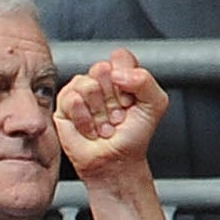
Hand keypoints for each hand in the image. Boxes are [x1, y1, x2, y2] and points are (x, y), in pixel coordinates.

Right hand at [54, 51, 168, 183]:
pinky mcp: (63, 107)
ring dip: (99, 112)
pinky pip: (72, 101)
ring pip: (86, 85)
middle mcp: (99, 81)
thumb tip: (117, 74)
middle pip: (101, 69)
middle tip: (116, 113)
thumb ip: (145, 80)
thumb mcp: (155, 104)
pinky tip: (91, 129)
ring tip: (104, 123)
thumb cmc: (134, 136)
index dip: (126, 78)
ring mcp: (80, 93)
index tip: (129, 99)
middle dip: (112, 98)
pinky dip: (85, 120)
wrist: (116, 162)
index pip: (119, 58)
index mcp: (121, 75)